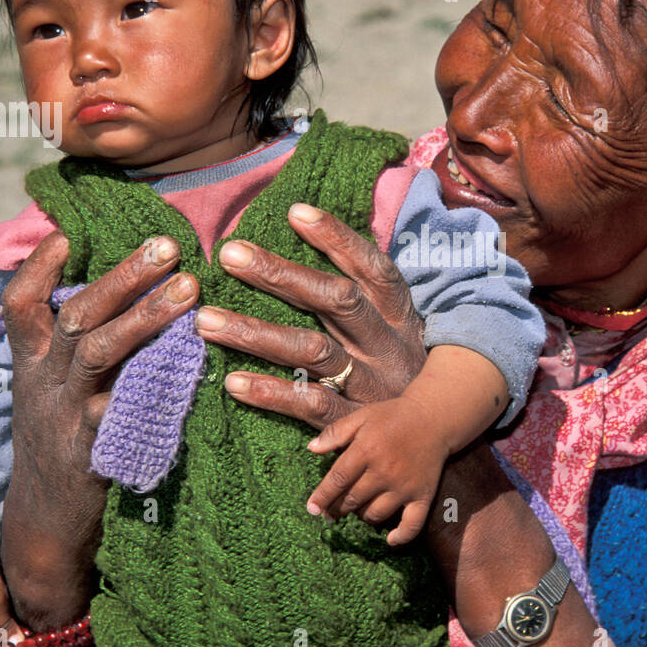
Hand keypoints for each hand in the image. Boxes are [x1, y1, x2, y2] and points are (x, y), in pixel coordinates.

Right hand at [0, 232, 197, 628]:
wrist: (46, 522)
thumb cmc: (60, 440)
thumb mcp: (48, 390)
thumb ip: (71, 346)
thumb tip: (111, 289)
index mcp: (31, 364)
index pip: (20, 305)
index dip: (37, 268)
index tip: (65, 232)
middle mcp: (44, 384)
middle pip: (76, 318)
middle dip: (121, 277)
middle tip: (166, 245)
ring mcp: (68, 416)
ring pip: (100, 354)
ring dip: (145, 317)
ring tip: (189, 289)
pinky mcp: (96, 449)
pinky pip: (129, 410)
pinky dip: (160, 386)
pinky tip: (196, 366)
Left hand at [198, 203, 426, 425]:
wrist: (438, 435)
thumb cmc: (407, 370)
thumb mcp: (399, 328)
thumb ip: (366, 294)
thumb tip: (320, 242)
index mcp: (398, 315)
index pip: (371, 267)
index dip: (337, 238)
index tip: (295, 211)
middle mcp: (385, 343)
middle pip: (335, 300)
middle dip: (281, 274)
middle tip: (230, 254)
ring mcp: (370, 384)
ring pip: (313, 351)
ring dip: (258, 334)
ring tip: (208, 320)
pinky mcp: (353, 423)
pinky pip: (311, 404)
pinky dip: (272, 393)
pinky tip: (233, 383)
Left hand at [306, 396, 450, 544]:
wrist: (433, 418)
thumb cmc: (393, 417)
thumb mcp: (361, 417)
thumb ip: (335, 432)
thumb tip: (311, 448)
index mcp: (366, 450)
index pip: (338, 480)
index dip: (322, 497)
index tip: (312, 509)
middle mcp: (384, 471)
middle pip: (353, 500)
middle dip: (338, 509)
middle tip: (332, 511)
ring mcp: (404, 486)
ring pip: (375, 514)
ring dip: (362, 516)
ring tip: (359, 509)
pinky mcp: (423, 496)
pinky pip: (412, 524)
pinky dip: (401, 536)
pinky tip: (390, 540)